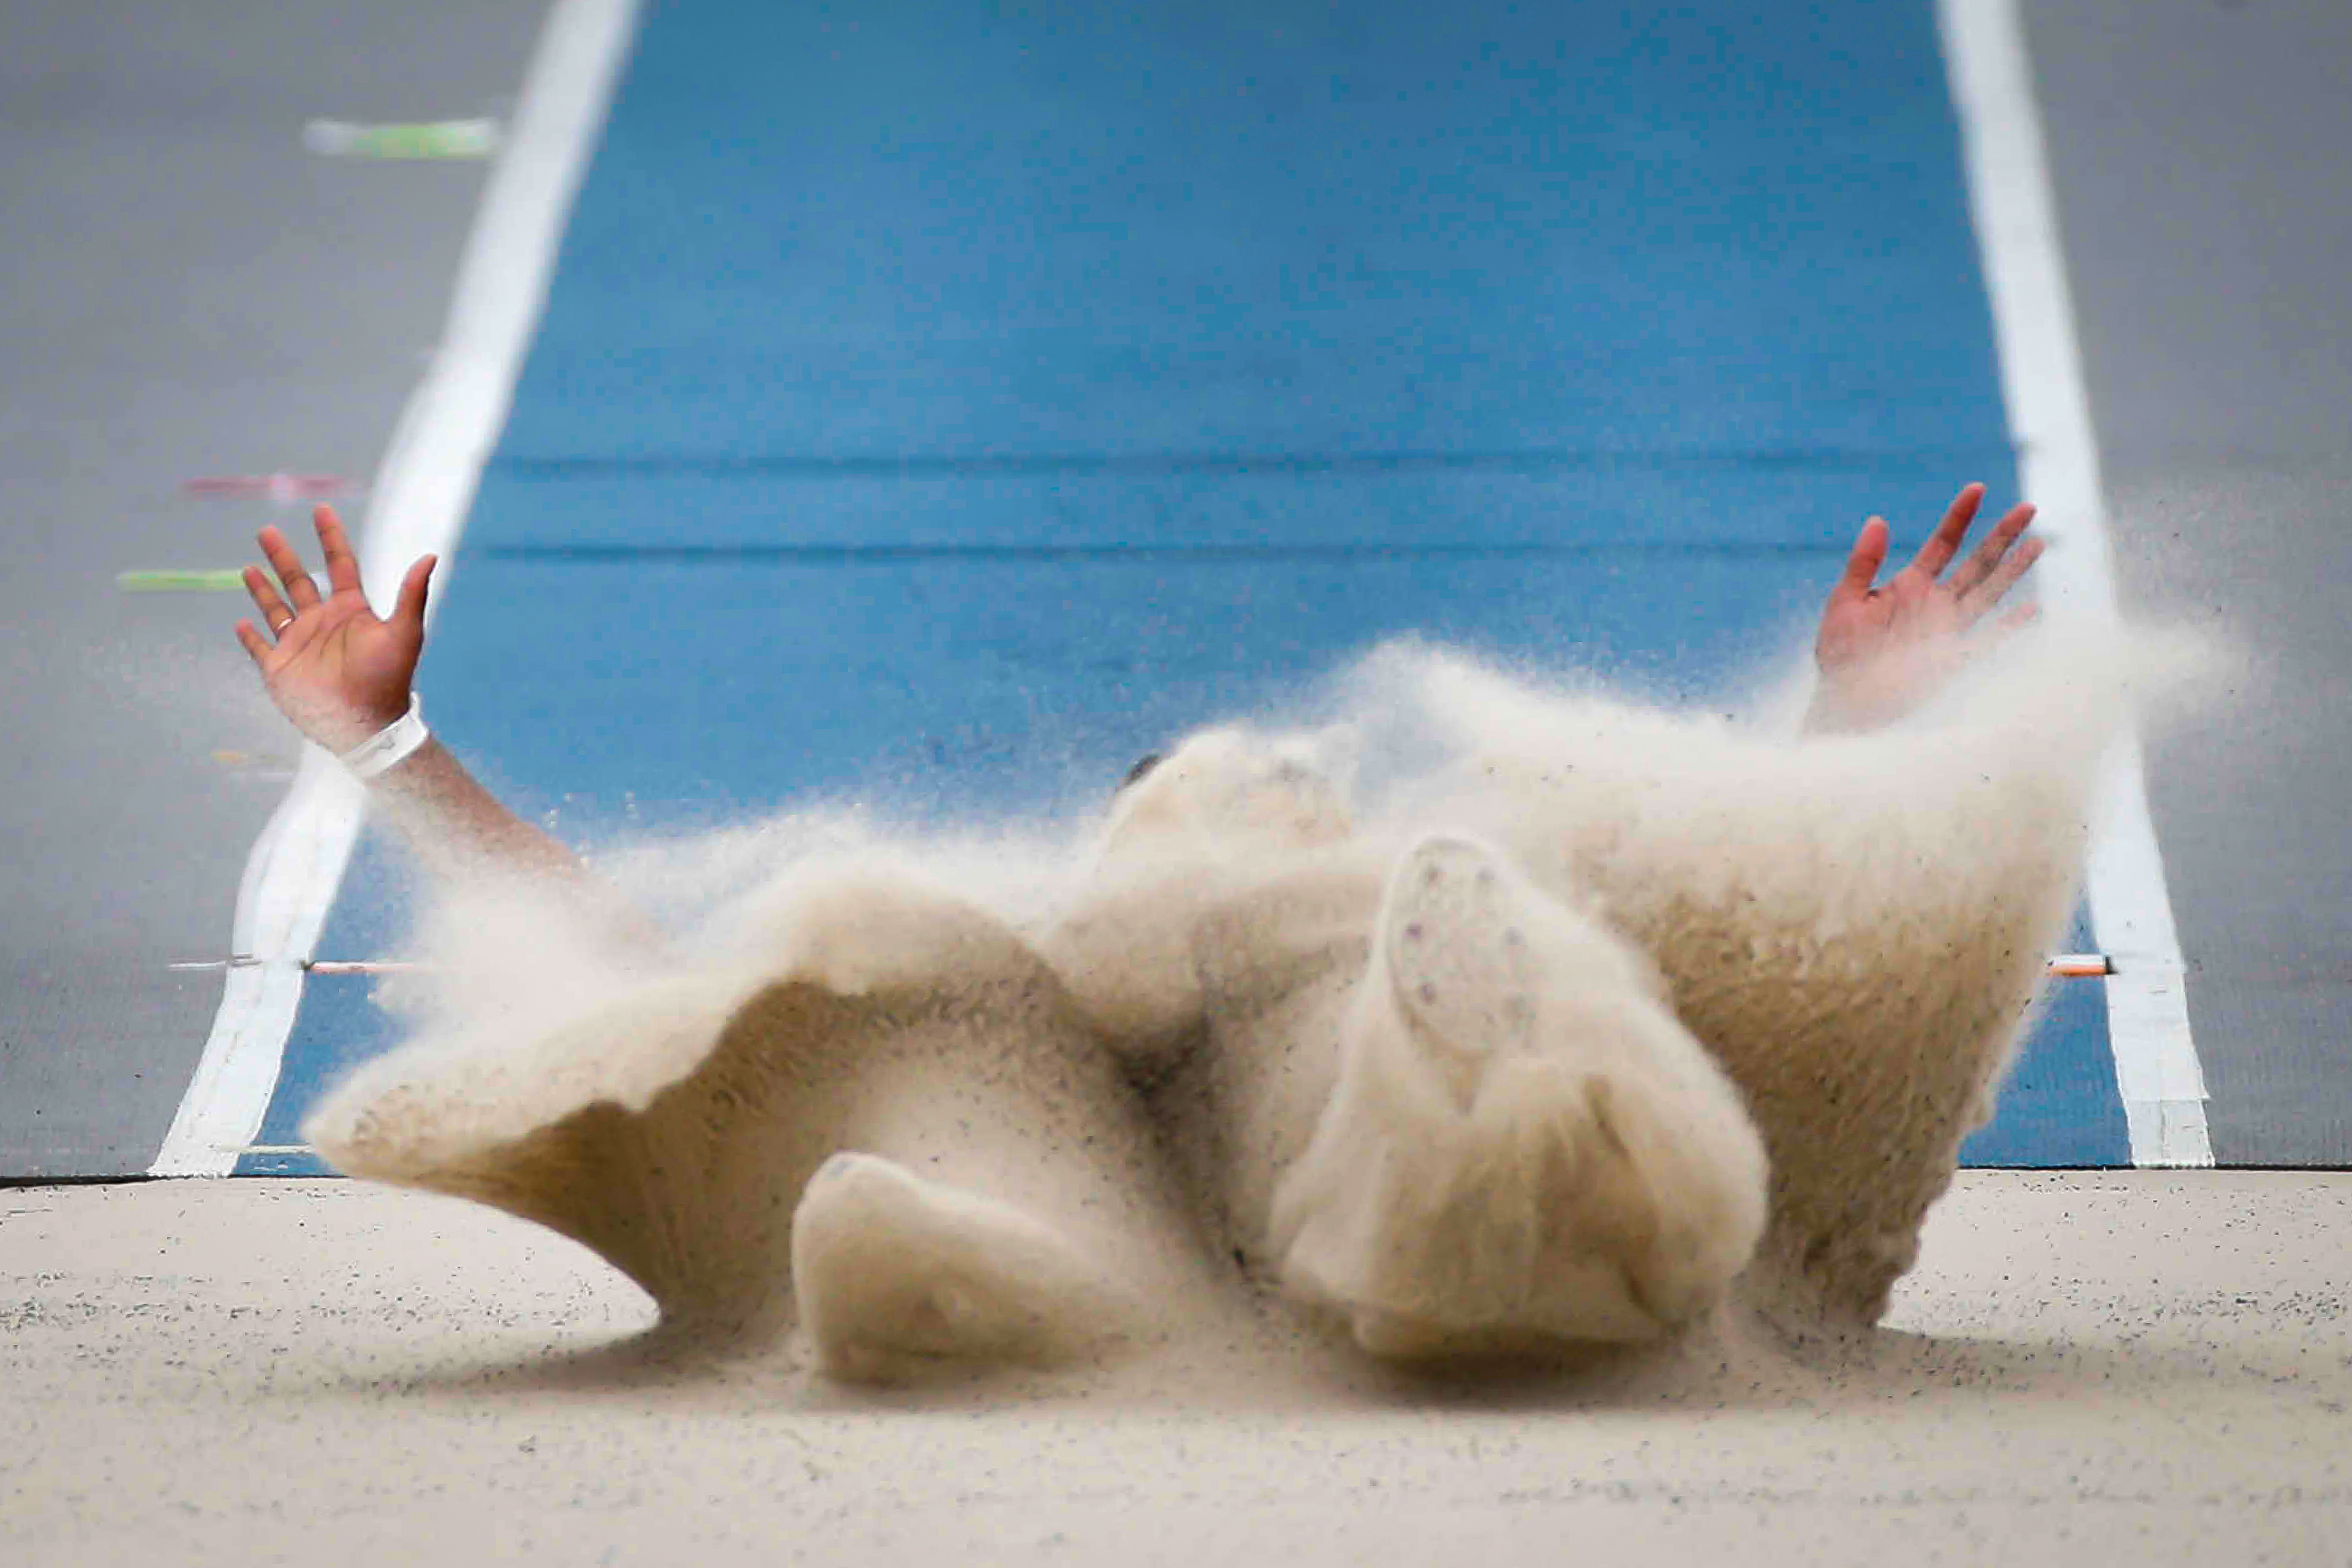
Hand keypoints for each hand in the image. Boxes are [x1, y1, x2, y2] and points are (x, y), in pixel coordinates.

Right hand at [234, 505, 435, 751]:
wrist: (365, 723)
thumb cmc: (388, 678)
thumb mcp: (404, 632)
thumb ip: (412, 594)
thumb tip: (430, 556)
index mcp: (350, 610)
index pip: (339, 564)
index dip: (331, 537)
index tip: (321, 510)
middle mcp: (322, 622)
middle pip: (299, 580)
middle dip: (283, 556)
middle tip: (268, 530)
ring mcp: (299, 643)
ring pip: (275, 608)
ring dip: (261, 588)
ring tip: (249, 567)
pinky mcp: (279, 667)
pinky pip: (260, 647)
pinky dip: (249, 636)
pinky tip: (240, 623)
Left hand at [1807, 483, 2041, 732]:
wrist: (1844, 699)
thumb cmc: (1840, 652)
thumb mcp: (1845, 601)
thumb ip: (1863, 562)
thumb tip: (1878, 520)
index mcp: (1910, 585)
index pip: (1942, 543)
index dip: (1960, 516)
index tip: (1977, 488)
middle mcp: (1935, 603)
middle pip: (1977, 562)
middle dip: (2001, 535)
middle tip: (2028, 508)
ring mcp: (1948, 629)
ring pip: (1988, 593)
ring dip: (2013, 570)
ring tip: (2038, 543)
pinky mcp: (1952, 659)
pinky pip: (1986, 641)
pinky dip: (2008, 628)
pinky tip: (2032, 610)